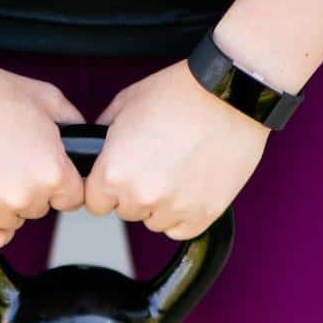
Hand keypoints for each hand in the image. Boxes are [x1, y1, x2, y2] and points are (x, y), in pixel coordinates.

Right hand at [0, 57, 85, 248]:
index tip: (39, 163)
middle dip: (30, 187)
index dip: (59, 179)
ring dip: (6, 202)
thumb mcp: (45, 97)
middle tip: (5, 155)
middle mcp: (26, 197)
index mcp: (52, 171)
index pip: (73, 197)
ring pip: (16, 220)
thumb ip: (74, 126)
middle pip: (42, 208)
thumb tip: (88, 145)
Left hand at [85, 59, 269, 238]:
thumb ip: (101, 138)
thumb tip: (93, 155)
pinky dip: (184, 214)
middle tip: (156, 162)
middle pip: (126, 212)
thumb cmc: (179, 93)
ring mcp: (174, 208)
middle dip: (135, 193)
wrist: (229, 94)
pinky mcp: (203, 215)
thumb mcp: (124, 104)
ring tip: (178, 169)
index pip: (95, 203)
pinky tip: (191, 185)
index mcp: (114, 173)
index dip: (106, 188)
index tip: (121, 176)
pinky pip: (181, 230)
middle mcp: (141, 196)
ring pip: (155, 221)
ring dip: (161, 204)